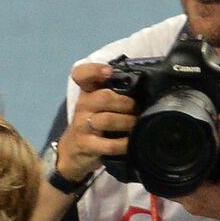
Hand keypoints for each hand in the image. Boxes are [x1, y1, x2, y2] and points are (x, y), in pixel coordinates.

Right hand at [54, 62, 137, 182]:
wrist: (73, 150)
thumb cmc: (94, 122)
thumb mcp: (99, 104)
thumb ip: (115, 92)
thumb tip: (146, 86)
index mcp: (87, 91)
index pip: (82, 74)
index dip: (94, 70)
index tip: (109, 72)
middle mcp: (82, 105)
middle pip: (104, 97)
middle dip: (127, 103)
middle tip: (139, 110)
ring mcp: (82, 125)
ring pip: (107, 120)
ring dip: (128, 122)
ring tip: (137, 125)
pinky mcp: (86, 145)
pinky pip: (109, 145)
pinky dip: (124, 144)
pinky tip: (130, 142)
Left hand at [173, 114, 219, 220]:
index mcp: (202, 195)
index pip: (172, 177)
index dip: (168, 160)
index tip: (168, 144)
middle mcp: (192, 204)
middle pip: (168, 181)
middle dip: (170, 164)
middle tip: (173, 143)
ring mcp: (193, 207)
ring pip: (173, 186)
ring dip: (177, 171)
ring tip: (181, 151)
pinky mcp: (197, 206)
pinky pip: (182, 190)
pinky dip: (184, 177)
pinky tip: (191, 164)